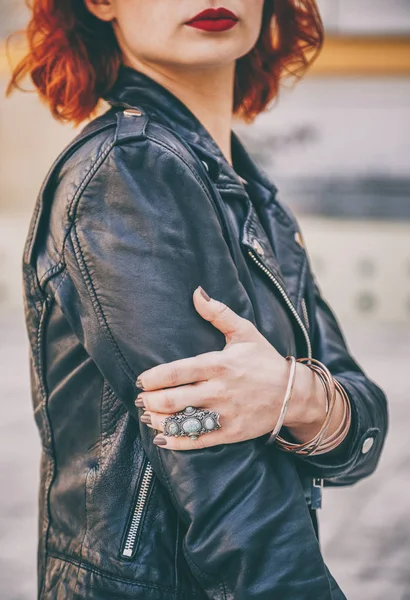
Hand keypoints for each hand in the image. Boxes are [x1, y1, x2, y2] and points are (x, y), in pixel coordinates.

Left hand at [134, 286, 321, 449]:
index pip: (176, 372)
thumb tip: (196, 292)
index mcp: (218, 364)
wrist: (294, 394)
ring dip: (158, 421)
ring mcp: (225, 414)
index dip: (153, 378)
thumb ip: (218, 313)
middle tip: (141, 399)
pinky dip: (177, 442)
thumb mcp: (244, 332)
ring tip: (148, 416)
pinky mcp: (231, 432)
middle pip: (173, 399)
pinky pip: (198, 441)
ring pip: (182, 422)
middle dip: (150, 401)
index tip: (141, 380)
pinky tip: (163, 439)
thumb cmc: (265, 360)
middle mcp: (219, 390)